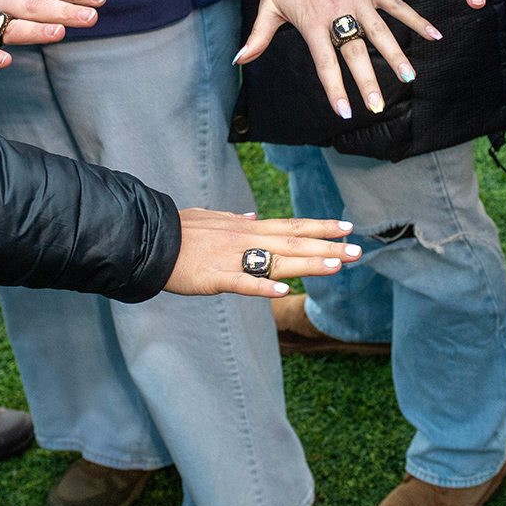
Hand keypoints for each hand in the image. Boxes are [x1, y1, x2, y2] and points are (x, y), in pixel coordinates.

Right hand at [166, 210, 361, 297]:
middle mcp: (246, 238)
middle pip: (293, 242)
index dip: (320, 227)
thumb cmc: (178, 230)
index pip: (291, 226)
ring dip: (307, 263)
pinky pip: (242, 282)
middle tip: (357, 251)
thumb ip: (234, 219)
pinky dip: (263, 285)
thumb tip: (251, 215)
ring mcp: (231, 257)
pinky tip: (283, 289)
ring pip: (276, 260)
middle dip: (326, 247)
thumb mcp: (211, 217)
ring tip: (336, 265)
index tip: (346, 227)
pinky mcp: (214, 276)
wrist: (148, 238)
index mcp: (246, 227)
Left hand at [237, 0, 439, 118]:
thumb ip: (258, 37)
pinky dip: (418, 20)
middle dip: (368, 81)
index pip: (326, 63)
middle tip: (378, 106)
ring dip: (397, 55)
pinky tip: (435, 35)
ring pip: (382, 32)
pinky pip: (399, 6)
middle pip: (356, 53)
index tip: (346, 112)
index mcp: (313, 22)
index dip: (336, 89)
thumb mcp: (268, 4)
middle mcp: (339, 13)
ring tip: (409, 78)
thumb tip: (239, 62)